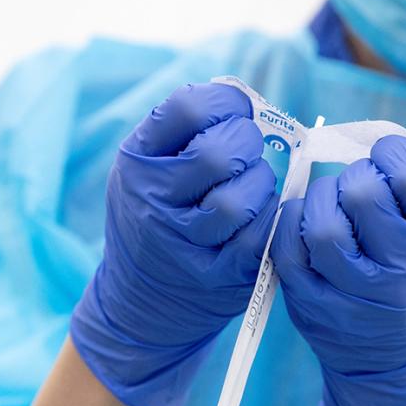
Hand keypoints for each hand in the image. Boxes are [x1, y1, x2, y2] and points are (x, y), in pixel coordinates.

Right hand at [70, 82, 278, 405]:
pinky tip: (258, 217)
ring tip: (252, 187)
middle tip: (246, 153)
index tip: (234, 114)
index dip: (225, 103)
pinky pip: (262, 237)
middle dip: (247, 144)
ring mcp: (185, 245)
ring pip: (241, 201)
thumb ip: (185, 131)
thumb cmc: (160, 215)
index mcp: (136, 163)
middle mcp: (152, 203)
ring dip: (261, 185)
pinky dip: (269, 220)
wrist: (142, 302)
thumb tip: (246, 103)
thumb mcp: (149, 168)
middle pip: (220, 154)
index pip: (189, 108)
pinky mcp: (220, 279)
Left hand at [272, 135, 405, 405]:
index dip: (393, 152)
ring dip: (321, 198)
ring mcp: (358, 300)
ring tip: (332, 202)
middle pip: (363, 193)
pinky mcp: (315, 312)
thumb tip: (394, 138)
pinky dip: (290, 224)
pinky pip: (287, 252)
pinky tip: (304, 221)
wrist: (398, 364)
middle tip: (360, 185)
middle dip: (356, 175)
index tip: (387, 159)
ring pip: (321, 225)